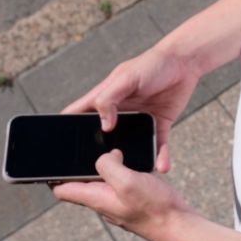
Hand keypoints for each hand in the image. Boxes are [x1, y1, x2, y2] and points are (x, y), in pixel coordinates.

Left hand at [53, 149, 194, 240]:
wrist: (178, 226)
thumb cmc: (154, 208)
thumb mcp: (127, 181)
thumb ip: (109, 166)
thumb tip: (105, 156)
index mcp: (95, 198)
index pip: (62, 189)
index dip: (52, 175)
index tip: (51, 159)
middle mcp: (103, 201)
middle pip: (81, 182)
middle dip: (81, 164)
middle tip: (85, 144)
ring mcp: (117, 202)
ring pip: (102, 180)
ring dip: (104, 165)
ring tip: (111, 149)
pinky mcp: (131, 200)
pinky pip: (119, 182)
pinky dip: (121, 169)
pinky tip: (132, 161)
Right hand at [62, 41, 200, 172]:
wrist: (184, 62)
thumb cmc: (151, 64)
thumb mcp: (126, 78)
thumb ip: (109, 99)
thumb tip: (103, 126)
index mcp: (104, 99)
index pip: (78, 115)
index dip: (65, 129)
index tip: (57, 149)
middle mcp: (118, 113)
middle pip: (100, 138)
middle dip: (97, 155)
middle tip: (94, 175)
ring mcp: (138, 121)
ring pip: (130, 148)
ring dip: (130, 162)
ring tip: (128, 178)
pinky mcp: (159, 125)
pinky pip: (158, 146)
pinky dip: (160, 157)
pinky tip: (162, 168)